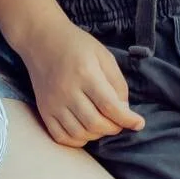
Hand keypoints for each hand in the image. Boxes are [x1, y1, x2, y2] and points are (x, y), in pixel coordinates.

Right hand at [21, 21, 144, 148]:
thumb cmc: (76, 44)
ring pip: (80, 134)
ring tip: (102, 123)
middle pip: (96, 124)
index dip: (128, 119)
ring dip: (97, 135)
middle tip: (119, 120)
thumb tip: (124, 111)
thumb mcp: (103, 55)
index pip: (110, 106)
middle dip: (114, 128)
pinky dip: (77, 140)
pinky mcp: (44, 109)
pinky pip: (61, 137)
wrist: (41, 38)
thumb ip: (117, 83)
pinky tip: (85, 130)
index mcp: (85, 73)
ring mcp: (53, 102)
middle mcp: (67, 90)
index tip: (139, 123)